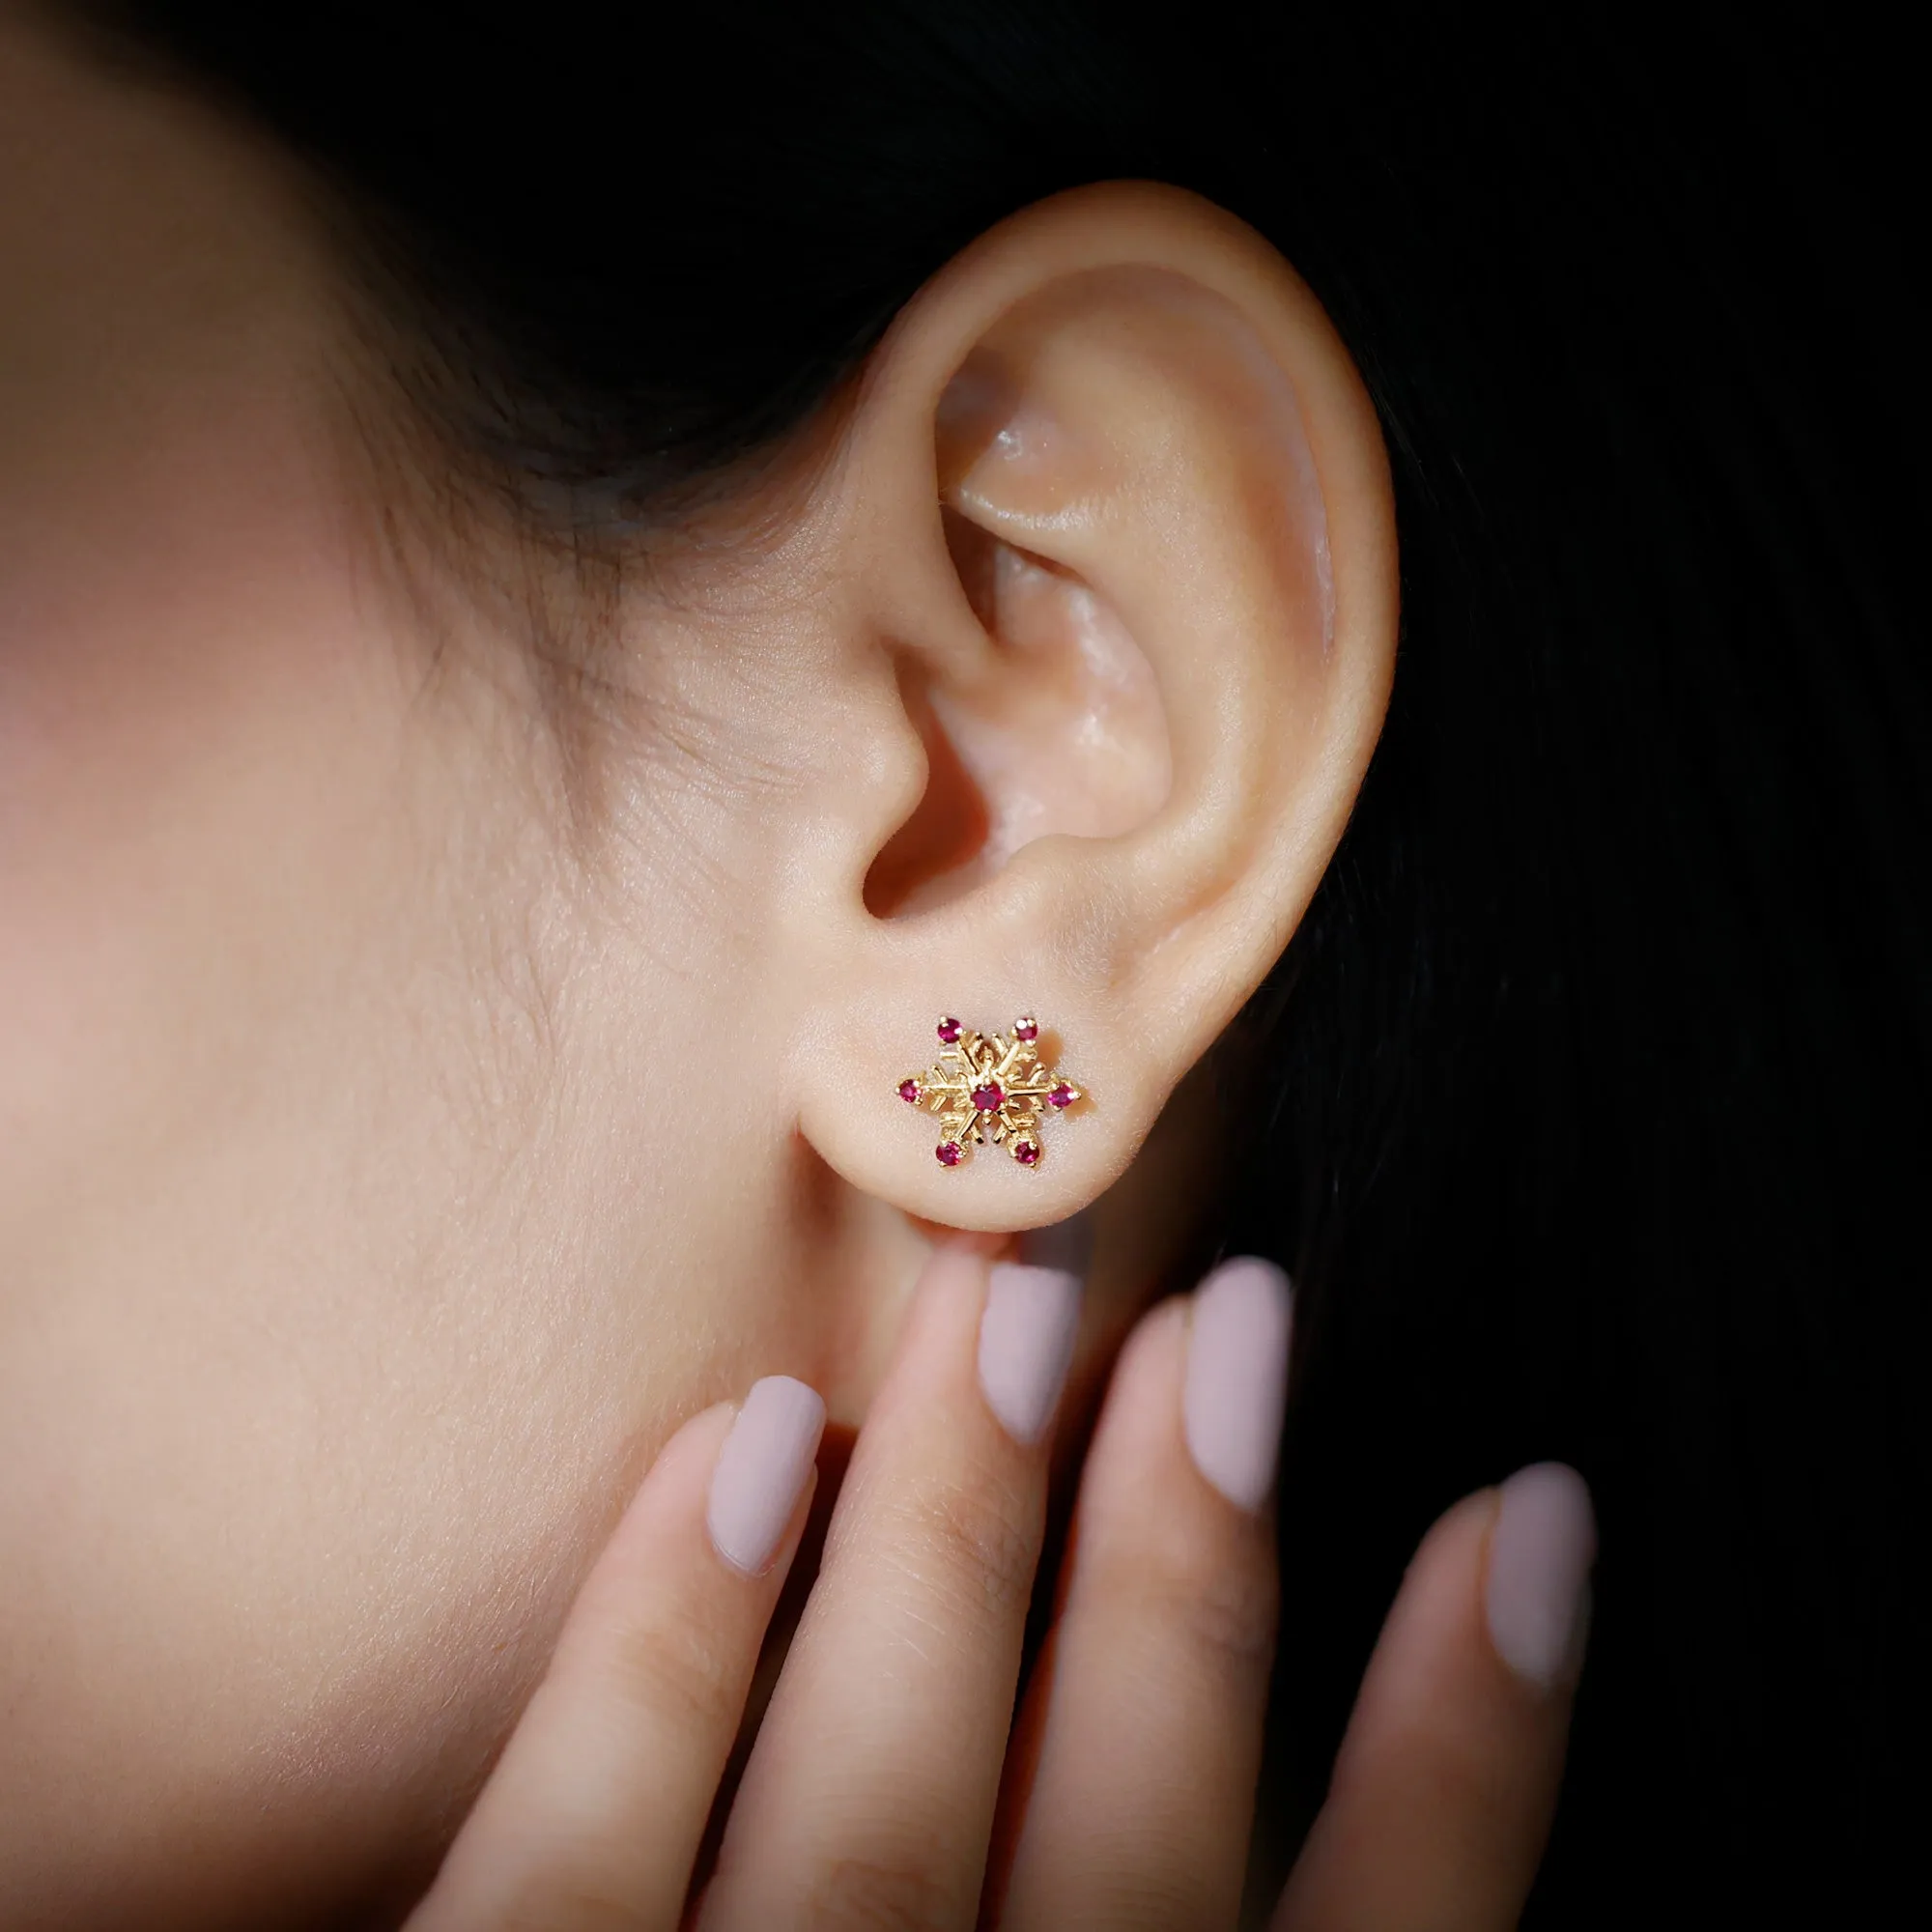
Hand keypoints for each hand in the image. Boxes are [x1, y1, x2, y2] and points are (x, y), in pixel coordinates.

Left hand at [405, 1245, 1594, 1930]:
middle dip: (1197, 1564)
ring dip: (966, 1532)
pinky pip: (570, 1851)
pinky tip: (742, 1438)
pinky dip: (669, 1643)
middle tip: (1239, 1312)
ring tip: (1027, 1305)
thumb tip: (1305, 1873)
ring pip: (881, 1801)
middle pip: (1129, 1844)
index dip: (1469, 1747)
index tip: (1526, 1519)